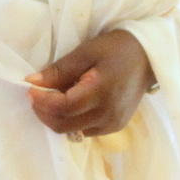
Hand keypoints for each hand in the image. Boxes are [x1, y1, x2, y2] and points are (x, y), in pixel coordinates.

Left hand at [26, 29, 154, 137]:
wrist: (149, 58)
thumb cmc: (117, 48)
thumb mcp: (86, 52)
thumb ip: (59, 70)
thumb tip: (32, 82)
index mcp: (101, 92)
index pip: (62, 107)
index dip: (41, 101)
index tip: (30, 88)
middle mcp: (107, 115)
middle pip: (63, 125)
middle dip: (44, 112)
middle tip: (36, 94)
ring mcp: (112, 125)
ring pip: (71, 131)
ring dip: (56, 118)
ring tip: (54, 97)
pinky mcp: (114, 127)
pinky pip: (83, 130)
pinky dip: (71, 120)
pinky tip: (72, 103)